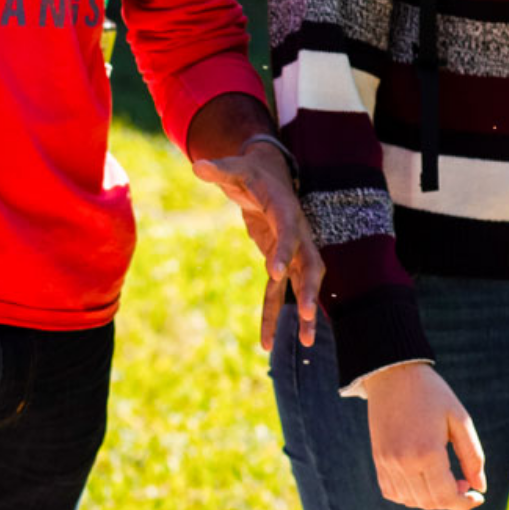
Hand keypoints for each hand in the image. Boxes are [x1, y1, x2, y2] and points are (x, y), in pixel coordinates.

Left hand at [192, 137, 324, 350]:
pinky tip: (268, 342)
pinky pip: (280, 292)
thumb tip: (198, 166)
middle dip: (310, 289)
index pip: (289, 232)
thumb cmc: (249, 171)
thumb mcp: (234, 168)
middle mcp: (297, 233)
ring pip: (302, 284)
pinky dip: (275, 315)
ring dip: (305, 312)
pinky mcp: (282, 262)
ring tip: (308, 343)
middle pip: (309, 264)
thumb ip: (219, 169)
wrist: (267, 176)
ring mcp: (293, 250)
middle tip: (307, 313)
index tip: (275, 273)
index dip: (284, 251)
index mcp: (286, 210)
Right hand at [363, 362, 487, 509]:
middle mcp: (403, 462)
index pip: (447, 497)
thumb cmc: (431, 394)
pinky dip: (409, 495)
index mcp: (427, 452)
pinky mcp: (378, 458)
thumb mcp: (460, 420)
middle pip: (430, 502)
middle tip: (464, 484)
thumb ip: (473, 457)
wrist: (392, 374)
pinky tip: (422, 480)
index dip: (465, 503)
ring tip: (444, 480)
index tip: (478, 496)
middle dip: (452, 501)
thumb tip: (480, 487)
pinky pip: (392, 491)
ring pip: (410, 500)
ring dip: (431, 500)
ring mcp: (387, 462)